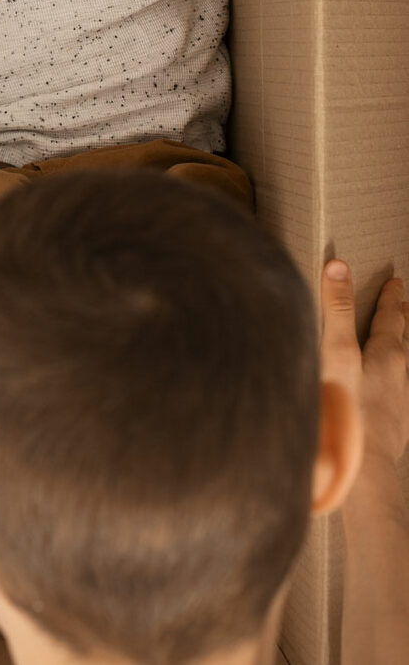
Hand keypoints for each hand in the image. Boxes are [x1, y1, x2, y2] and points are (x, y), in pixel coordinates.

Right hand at [320, 260, 408, 465]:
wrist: (362, 472)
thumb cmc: (344, 410)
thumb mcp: (336, 352)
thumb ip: (338, 310)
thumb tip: (340, 265)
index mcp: (388, 355)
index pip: (392, 318)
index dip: (392, 299)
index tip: (396, 284)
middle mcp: (402, 378)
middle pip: (405, 341)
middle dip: (404, 322)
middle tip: (405, 306)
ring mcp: (402, 406)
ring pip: (408, 370)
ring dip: (404, 352)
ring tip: (402, 346)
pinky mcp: (396, 430)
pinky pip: (403, 397)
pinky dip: (399, 385)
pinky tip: (395, 395)